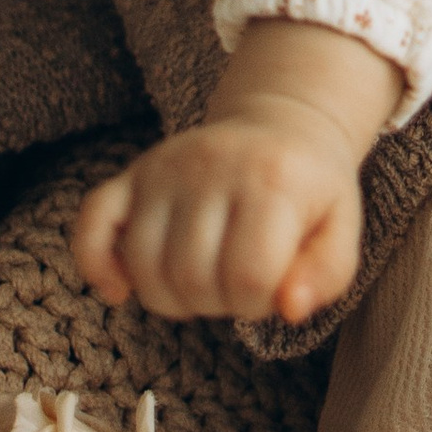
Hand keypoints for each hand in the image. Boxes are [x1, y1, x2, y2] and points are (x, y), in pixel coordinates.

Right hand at [72, 20, 399, 322]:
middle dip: (216, 303)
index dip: (258, 304)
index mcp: (272, 181)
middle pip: (191, 278)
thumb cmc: (312, 190)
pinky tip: (120, 290)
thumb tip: (289, 309)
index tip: (269, 291)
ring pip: (142, 264)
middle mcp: (212, 167)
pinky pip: (91, 223)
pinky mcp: (134, 173)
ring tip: (202, 281)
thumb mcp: (341, 229)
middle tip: (235, 286)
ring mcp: (166, 167)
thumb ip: (325, 275)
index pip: (249, 278)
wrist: (282, 123)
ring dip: (169, 297)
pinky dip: (95, 266)